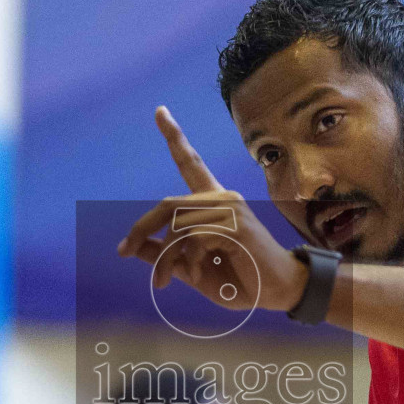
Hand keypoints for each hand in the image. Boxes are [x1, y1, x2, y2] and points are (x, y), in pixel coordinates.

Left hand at [117, 107, 306, 312]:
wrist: (280, 293)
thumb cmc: (241, 281)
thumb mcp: (193, 269)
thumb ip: (166, 256)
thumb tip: (132, 247)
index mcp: (214, 204)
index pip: (191, 164)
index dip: (175, 138)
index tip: (160, 111)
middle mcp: (222, 198)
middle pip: (168, 203)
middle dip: (140, 227)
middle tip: (123, 251)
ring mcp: (230, 209)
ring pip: (176, 223)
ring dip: (164, 256)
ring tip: (163, 281)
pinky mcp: (235, 225)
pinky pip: (193, 237)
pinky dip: (187, 262)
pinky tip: (196, 275)